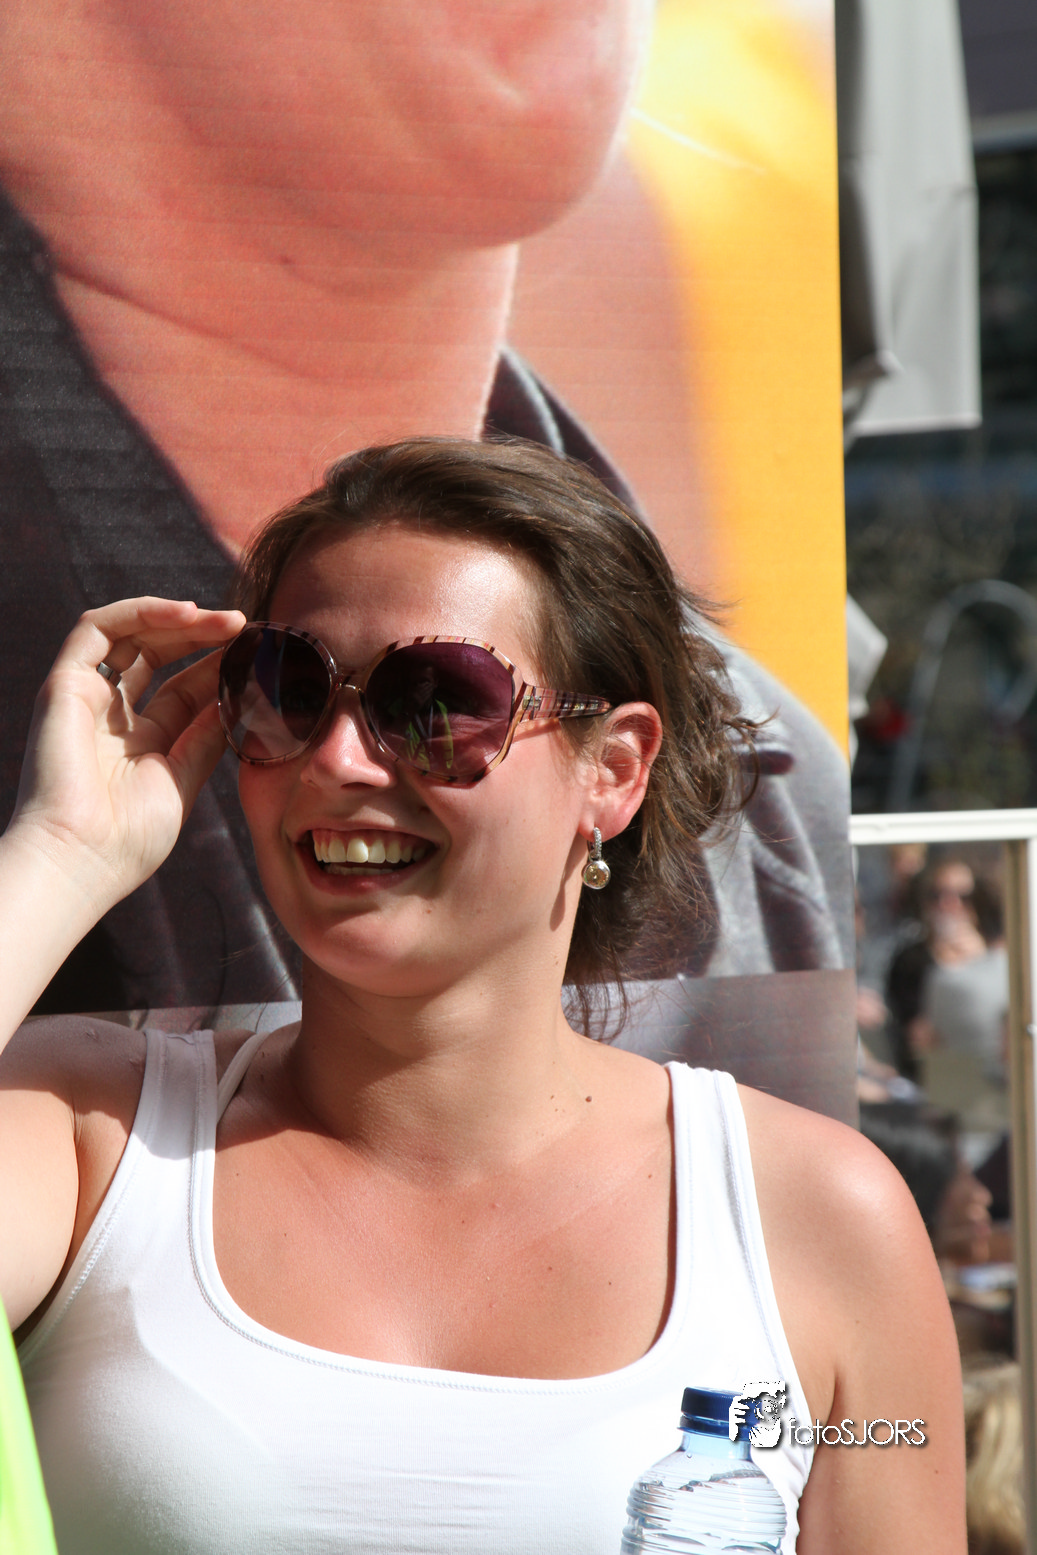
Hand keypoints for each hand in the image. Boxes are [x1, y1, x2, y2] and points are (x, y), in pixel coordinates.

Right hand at [10, 597, 244, 915]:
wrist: (80, 860)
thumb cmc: (128, 840)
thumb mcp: (182, 779)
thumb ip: (206, 737)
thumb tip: (238, 700)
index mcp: (138, 742)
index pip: (182, 688)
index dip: (217, 665)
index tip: (258, 653)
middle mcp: (109, 715)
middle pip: (158, 653)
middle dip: (204, 635)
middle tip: (248, 627)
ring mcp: (85, 697)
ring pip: (130, 633)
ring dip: (179, 618)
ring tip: (228, 620)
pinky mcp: (63, 683)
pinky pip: (97, 627)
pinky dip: (140, 611)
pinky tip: (186, 614)